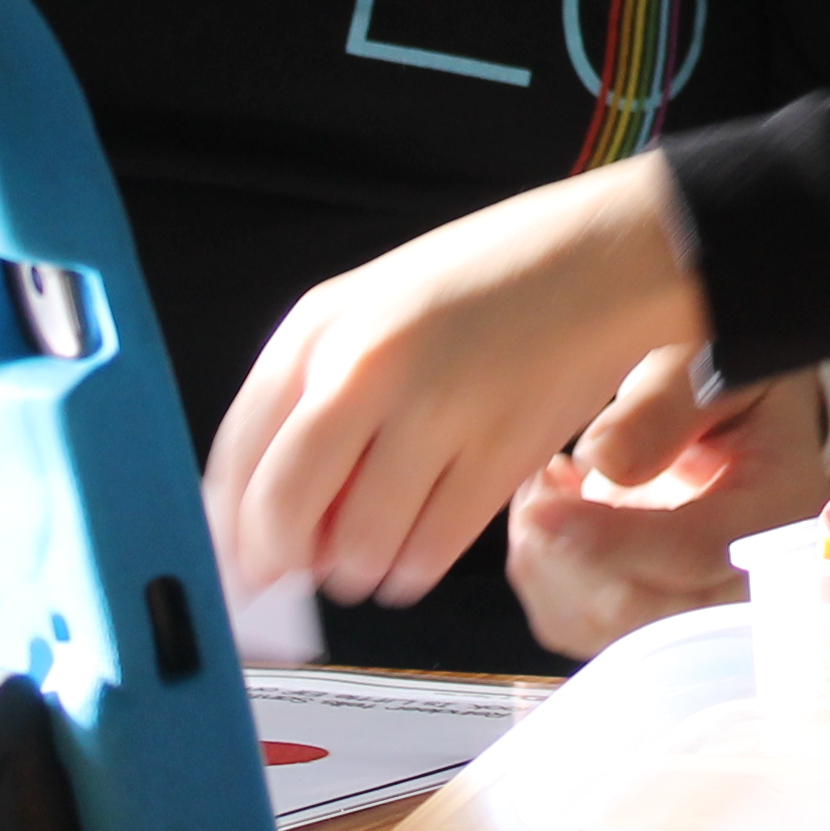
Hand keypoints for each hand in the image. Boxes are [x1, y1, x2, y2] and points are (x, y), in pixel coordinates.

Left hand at [204, 155, 706, 607]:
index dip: (233, 528)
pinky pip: (430, 548)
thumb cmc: (482, 286)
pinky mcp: (498, 452)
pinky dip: (413, 571)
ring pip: (358, 544)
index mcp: (318, 328)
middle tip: (305, 571)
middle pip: (284, 509)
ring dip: (358, 571)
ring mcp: (433, 409)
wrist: (596, 259)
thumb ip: (314, 396)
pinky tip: (416, 558)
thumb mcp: (371, 312)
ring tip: (374, 558)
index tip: (241, 563)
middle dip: (286, 562)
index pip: (238, 455)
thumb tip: (272, 519)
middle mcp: (364, 366)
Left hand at [506, 363, 819, 657]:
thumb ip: (665, 404)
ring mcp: (700, 610)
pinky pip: (581, 628)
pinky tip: (556, 518)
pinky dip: (546, 578)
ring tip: (547, 491)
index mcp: (783, 510)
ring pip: (601, 630)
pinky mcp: (652, 619)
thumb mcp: (705, 364)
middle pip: (645, 615)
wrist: (739, 416)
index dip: (612, 541)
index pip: (699, 552)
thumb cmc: (724, 382)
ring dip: (547, 567)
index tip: (544, 509)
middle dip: (565, 558)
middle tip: (537, 491)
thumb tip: (604, 462)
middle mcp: (752, 581)